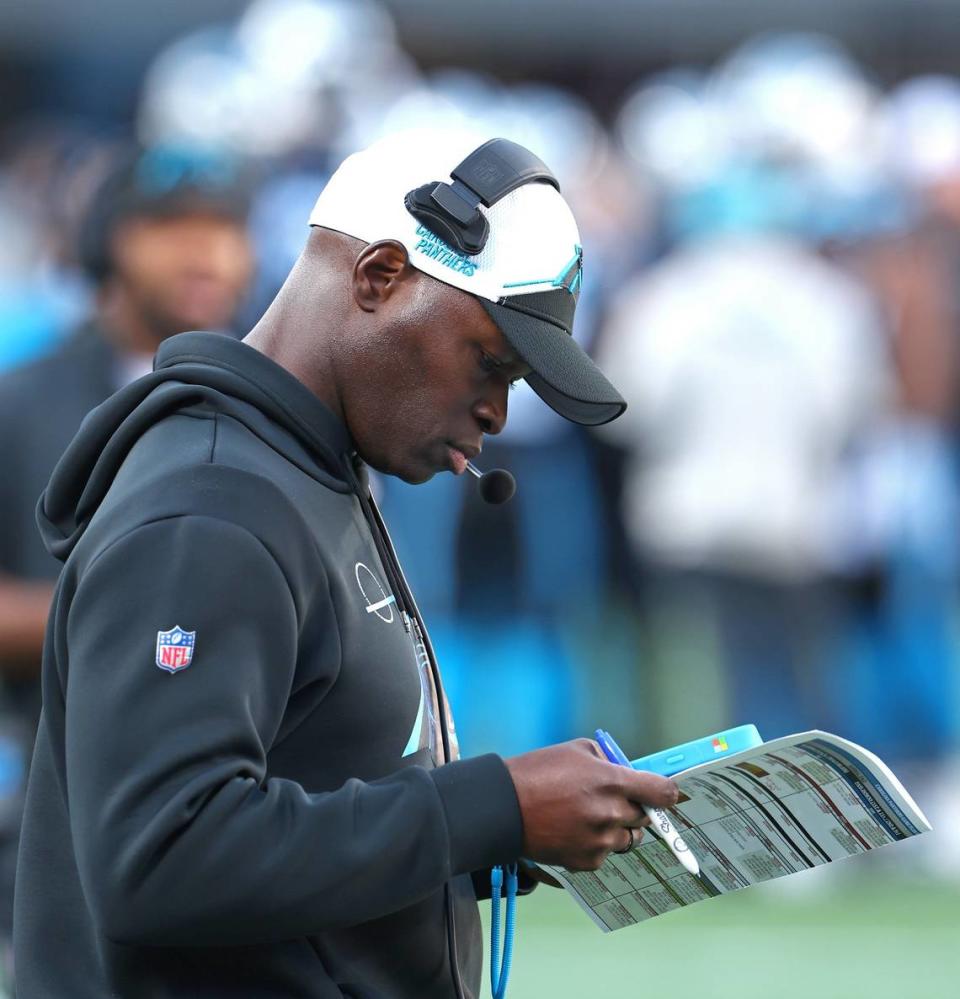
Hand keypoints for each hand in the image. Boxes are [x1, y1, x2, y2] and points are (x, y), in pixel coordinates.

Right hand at [504, 738, 677, 871]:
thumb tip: (624, 771)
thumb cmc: (537, 772)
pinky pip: (605, 854)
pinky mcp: (587, 861)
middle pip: (645, 817)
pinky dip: (595, 844)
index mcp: (612, 782)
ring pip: (627, 839)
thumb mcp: (576, 750)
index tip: (665, 794)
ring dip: (617, 829)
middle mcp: (612, 813)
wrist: (504, 808)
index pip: (662, 792)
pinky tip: (573, 831)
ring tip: (589, 817)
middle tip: (613, 801)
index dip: (667, 793)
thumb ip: (607, 760)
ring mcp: (601, 840)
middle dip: (635, 808)